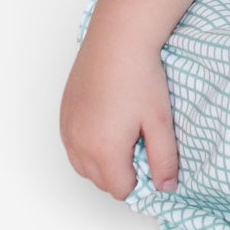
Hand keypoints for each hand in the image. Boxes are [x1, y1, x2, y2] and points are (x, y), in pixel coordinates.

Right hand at [60, 32, 178, 200]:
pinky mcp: (63, 114)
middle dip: (121, 172)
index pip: (121, 190)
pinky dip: (88, 144)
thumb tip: (167, 188)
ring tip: (124, 132)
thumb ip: (164, 160)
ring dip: (102, 160)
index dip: (140, 178)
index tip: (151, 156)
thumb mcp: (160, 122)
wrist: (118, 40)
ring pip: (83, 166)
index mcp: (103, 152)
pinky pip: (73, 145)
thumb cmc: (140, 78)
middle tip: (140, 142)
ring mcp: (67, 129)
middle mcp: (78, 145)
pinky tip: (107, 122)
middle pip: (100, 181)